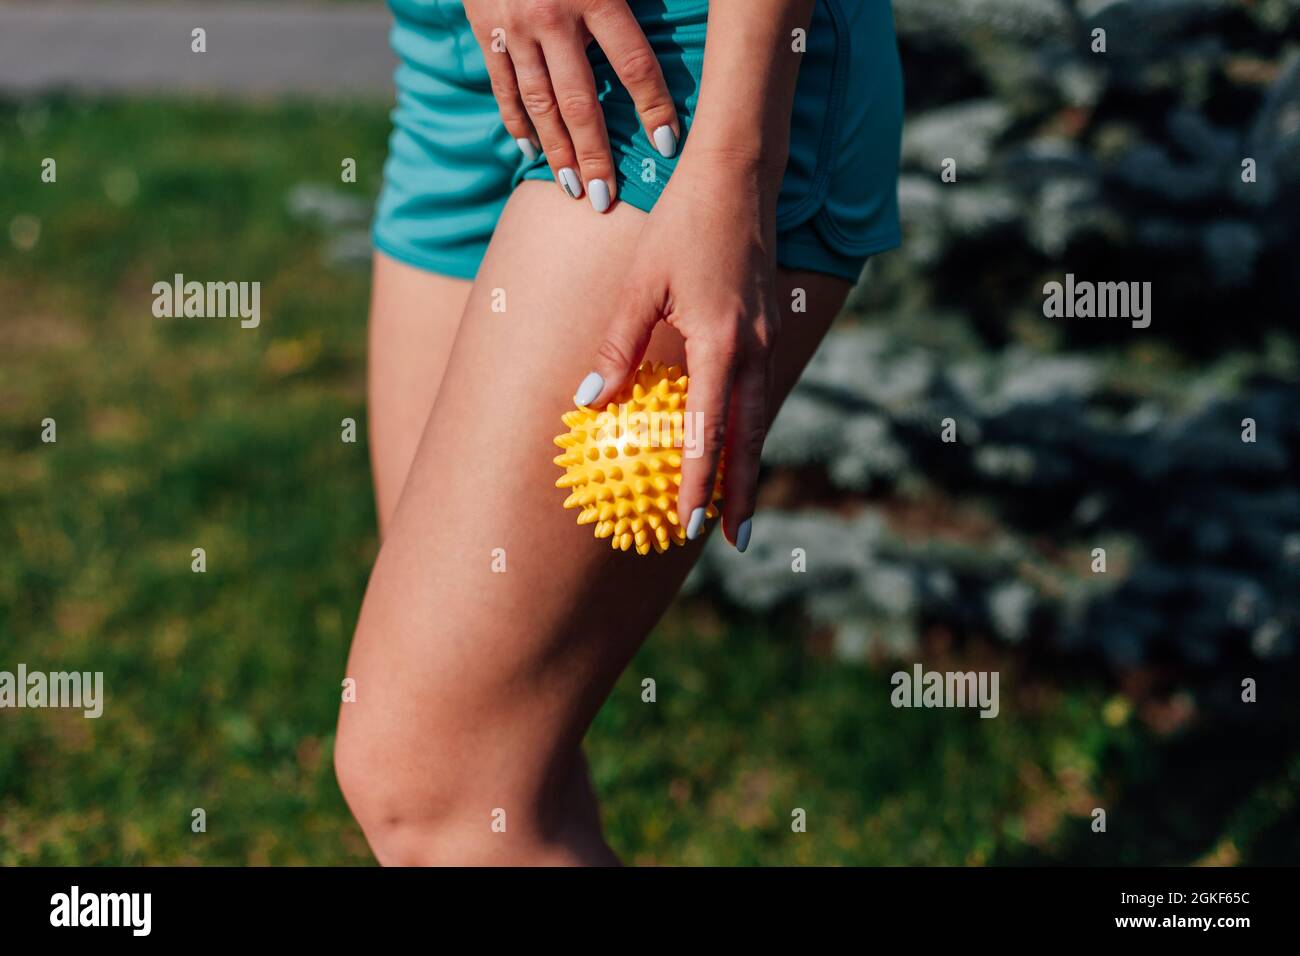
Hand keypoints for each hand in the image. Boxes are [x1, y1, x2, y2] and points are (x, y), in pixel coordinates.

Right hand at [464, 0, 680, 211]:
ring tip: (572, 189)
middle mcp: (553, 17)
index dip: (655, 108)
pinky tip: (530, 153)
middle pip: (579, 102)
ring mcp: (515, 28)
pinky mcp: (486, 30)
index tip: (670, 147)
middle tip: (605, 200)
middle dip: (595, 156)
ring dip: (557, 152)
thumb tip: (688, 6)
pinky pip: (503, 87)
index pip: (634, 64)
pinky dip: (517, 123)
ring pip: (539, 104)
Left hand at [570, 152, 782, 551]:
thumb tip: (589, 404)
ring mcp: (770, 340)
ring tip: (739, 509)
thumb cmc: (680, 225)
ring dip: (750, 467)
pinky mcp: (771, 328)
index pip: (709, 434)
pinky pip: (760, 393)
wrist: (738, 175)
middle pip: (750, 440)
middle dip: (742, 496)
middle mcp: (755, 351)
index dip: (700, 486)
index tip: (687, 525)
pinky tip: (735, 444)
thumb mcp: (637, 287)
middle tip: (733, 542)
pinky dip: (749, 429)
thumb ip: (616, 349)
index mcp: (723, 346)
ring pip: (760, 419)